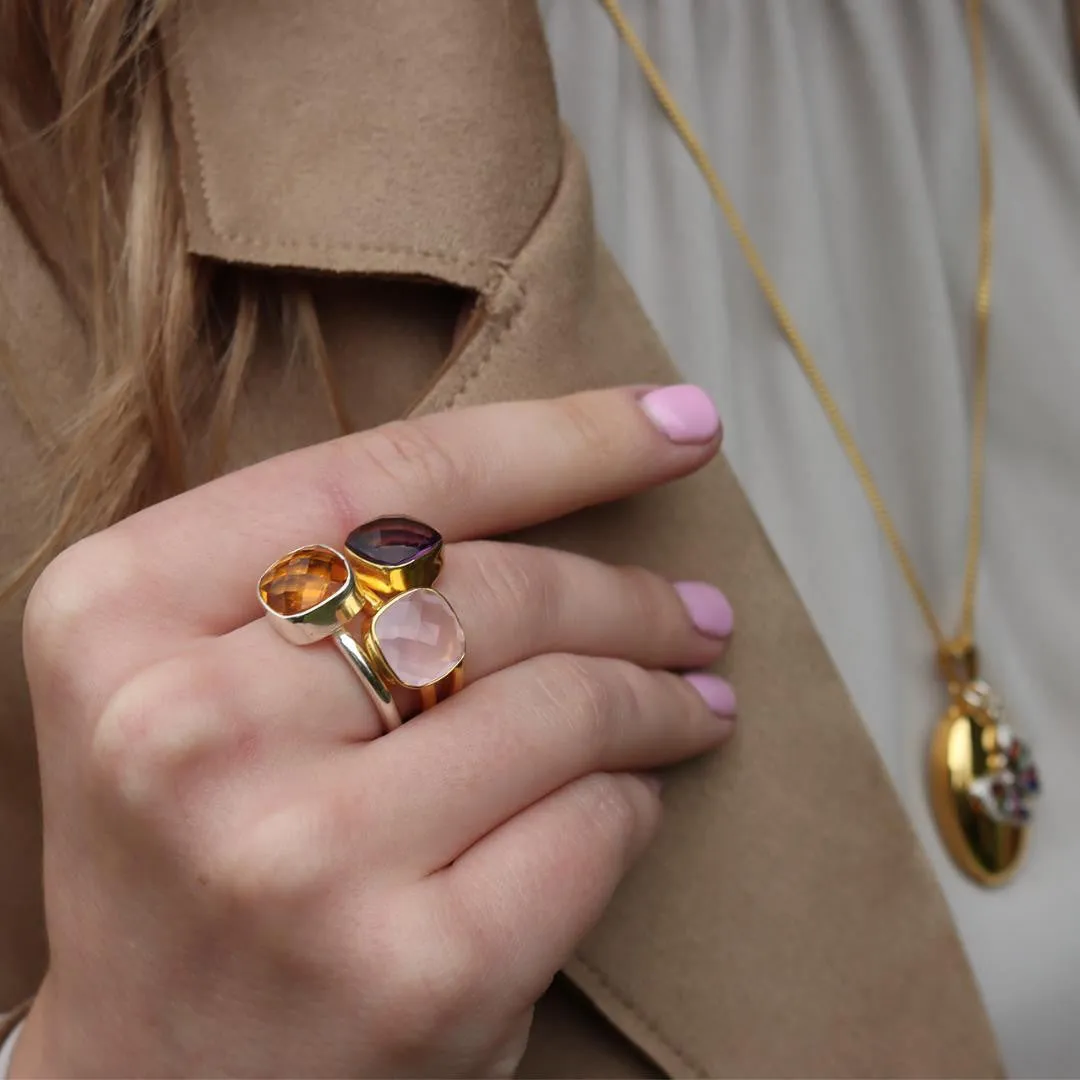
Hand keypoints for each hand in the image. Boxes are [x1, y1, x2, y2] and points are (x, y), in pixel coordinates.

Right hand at [14, 386, 733, 1077]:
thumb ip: (328, 578)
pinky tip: (633, 798)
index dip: (562, 436)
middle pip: (491, 587)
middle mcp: (190, 727)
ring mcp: (301, 857)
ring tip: (696, 696)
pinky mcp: (415, 972)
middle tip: (699, 611)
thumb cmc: (194, 852)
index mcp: (120, 614)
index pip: (389, 476)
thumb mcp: (200, 679)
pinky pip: (593, 826)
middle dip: (631, 593)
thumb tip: (567, 487)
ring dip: (659, 693)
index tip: (677, 421)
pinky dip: (634, 802)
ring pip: (563, 702)